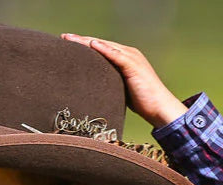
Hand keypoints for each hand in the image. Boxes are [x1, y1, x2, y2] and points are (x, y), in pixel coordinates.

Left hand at [61, 33, 186, 128]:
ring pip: (105, 46)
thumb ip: (110, 85)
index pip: (101, 49)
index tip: (68, 45)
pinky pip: (116, 55)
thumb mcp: (122, 91)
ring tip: (71, 40)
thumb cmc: (142, 102)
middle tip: (63, 38)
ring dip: (87, 42)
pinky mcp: (133, 65)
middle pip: (100, 44)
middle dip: (81, 41)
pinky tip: (92, 45)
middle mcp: (127, 53)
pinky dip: (104, 49)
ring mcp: (131, 58)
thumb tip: (93, 92)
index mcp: (124, 58)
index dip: (84, 46)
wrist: (159, 107)